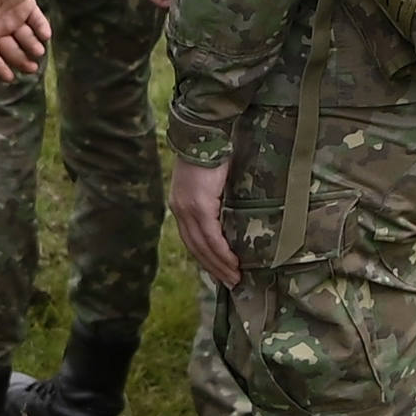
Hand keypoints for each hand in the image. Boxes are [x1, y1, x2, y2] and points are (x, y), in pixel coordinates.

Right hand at [0, 0, 51, 80]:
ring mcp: (14, 18)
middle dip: (20, 60)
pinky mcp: (28, 6)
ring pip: (26, 39)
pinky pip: (37, 20)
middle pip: (11, 50)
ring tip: (38, 51)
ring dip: (32, 46)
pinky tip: (46, 35)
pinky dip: (42, 28)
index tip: (9, 78)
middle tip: (31, 68)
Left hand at [169, 157, 241, 291]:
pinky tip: (233, 263)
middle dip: (212, 267)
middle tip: (229, 283)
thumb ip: (214, 198)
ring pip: (203, 246)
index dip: (204, 258)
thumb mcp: (209, 181)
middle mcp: (180, 210)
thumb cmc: (212, 151)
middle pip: (195, 248)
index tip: (217, 272)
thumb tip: (230, 214)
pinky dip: (222, 252)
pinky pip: (211, 236)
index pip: (190, 239)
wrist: (204, 132)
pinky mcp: (200, 205)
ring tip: (234, 278)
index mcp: (180, 205)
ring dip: (219, 265)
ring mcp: (188, 209)